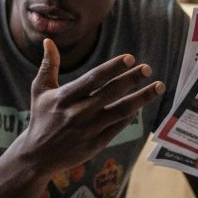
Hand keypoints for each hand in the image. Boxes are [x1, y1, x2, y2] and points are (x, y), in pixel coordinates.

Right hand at [17, 38, 164, 174]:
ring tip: (159, 86)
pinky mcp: (97, 143)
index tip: (130, 58)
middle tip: (147, 68)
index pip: (94, 79)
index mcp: (65, 97)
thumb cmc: (41, 118)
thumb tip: (49, 41)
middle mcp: (79, 112)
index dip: (113, 68)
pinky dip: (131, 115)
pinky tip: (141, 104)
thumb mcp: (40, 91)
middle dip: (131, 79)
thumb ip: (48, 65)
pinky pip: (119, 126)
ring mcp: (89, 129)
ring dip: (142, 98)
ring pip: (122, 111)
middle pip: (111, 93)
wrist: (38, 156)